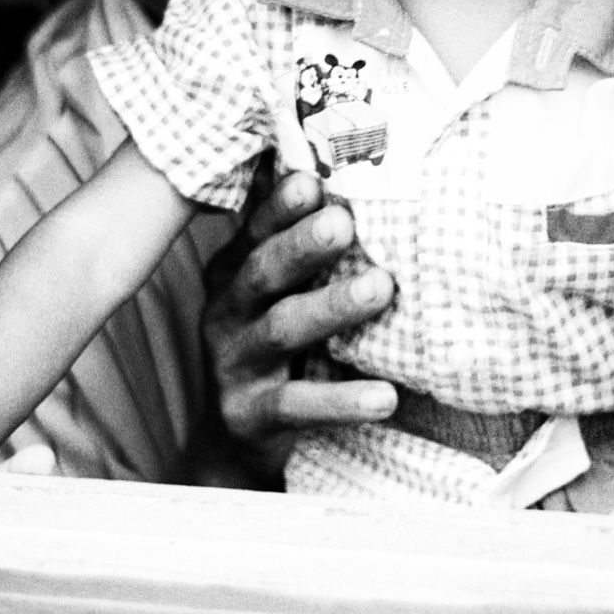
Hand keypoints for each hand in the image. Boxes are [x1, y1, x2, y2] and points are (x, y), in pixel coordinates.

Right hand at [199, 169, 397, 480]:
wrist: (236, 438)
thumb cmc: (275, 344)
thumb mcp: (282, 291)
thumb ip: (304, 245)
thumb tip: (349, 175)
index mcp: (237, 270)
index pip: (258, 229)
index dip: (282, 205)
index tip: (313, 180)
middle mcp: (227, 310)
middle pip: (264, 270)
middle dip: (302, 246)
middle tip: (343, 224)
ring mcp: (233, 362)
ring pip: (281, 330)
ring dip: (331, 308)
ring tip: (381, 289)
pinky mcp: (248, 414)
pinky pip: (297, 406)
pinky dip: (341, 402)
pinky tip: (386, 397)